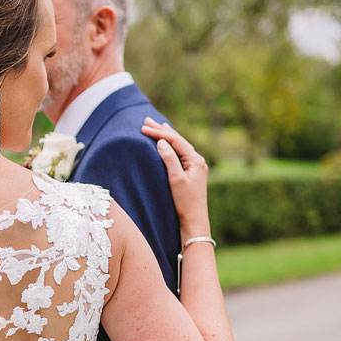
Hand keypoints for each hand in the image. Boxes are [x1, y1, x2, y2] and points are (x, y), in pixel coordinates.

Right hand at [142, 118, 208, 234]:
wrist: (194, 220)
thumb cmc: (184, 202)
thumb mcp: (175, 179)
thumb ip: (169, 159)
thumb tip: (162, 142)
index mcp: (195, 160)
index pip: (175, 141)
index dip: (159, 133)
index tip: (143, 128)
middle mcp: (197, 160)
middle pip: (178, 140)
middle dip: (162, 130)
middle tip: (146, 120)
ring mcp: (195, 166)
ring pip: (179, 146)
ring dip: (167, 136)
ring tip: (158, 126)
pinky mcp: (191, 173)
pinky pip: (180, 154)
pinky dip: (171, 146)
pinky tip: (168, 144)